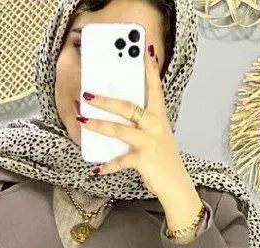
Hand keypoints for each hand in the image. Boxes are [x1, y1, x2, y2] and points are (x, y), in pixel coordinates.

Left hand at [78, 43, 202, 230]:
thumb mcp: (158, 137)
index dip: (150, 68)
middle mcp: (155, 125)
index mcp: (159, 117)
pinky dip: (108, 166)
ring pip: (119, 129)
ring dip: (98, 125)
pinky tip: (97, 169)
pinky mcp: (143, 159)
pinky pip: (120, 160)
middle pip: (128, 106)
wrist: (177, 186)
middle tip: (88, 94)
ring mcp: (149, 141)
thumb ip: (143, 125)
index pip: (155, 87)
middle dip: (106, 100)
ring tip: (82, 121)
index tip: (145, 49)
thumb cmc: (165, 161)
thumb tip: (118, 119)